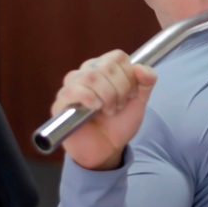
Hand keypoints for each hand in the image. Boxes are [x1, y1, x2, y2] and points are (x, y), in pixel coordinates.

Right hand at [51, 49, 156, 169]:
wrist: (108, 149)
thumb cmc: (120, 122)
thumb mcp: (140, 100)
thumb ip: (147, 81)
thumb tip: (140, 67)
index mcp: (105, 67)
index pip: (118, 57)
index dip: (129, 76)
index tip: (131, 94)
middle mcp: (87, 72)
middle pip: (106, 66)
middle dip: (120, 89)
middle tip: (119, 106)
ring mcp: (72, 86)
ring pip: (91, 76)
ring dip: (107, 96)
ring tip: (108, 110)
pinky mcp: (60, 102)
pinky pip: (72, 90)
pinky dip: (89, 99)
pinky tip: (95, 109)